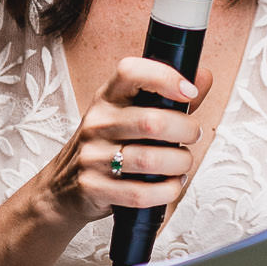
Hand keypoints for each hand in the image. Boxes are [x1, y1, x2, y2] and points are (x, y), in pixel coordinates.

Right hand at [40, 57, 214, 226]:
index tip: (189, 92)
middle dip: (186, 130)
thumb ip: (167, 98)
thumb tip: (204, 76)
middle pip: (151, 122)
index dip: (165, 77)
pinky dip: (166, 191)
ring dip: (179, 164)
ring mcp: (93, 156)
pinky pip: (141, 193)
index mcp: (107, 98)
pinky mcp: (93, 187)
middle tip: (193, 135)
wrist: (63, 187)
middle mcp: (97, 123)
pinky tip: (170, 185)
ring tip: (182, 164)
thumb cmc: (107, 146)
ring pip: (150, 161)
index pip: (130, 72)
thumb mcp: (128, 115)